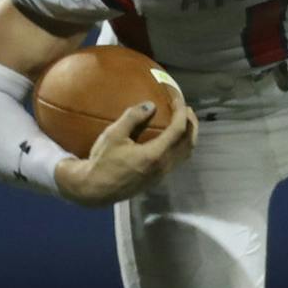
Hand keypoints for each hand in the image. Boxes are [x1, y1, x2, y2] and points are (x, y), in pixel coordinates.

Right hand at [55, 90, 197, 206]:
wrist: (96, 190)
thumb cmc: (102, 162)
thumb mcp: (113, 135)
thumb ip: (132, 118)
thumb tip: (150, 105)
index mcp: (155, 155)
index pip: (179, 130)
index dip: (181, 112)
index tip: (177, 98)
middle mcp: (164, 166)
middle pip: (189, 142)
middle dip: (191, 123)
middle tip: (184, 107)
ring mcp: (162, 174)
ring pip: (186, 152)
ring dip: (188, 135)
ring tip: (182, 120)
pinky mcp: (158, 178)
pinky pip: (178, 159)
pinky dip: (181, 144)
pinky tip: (172, 137)